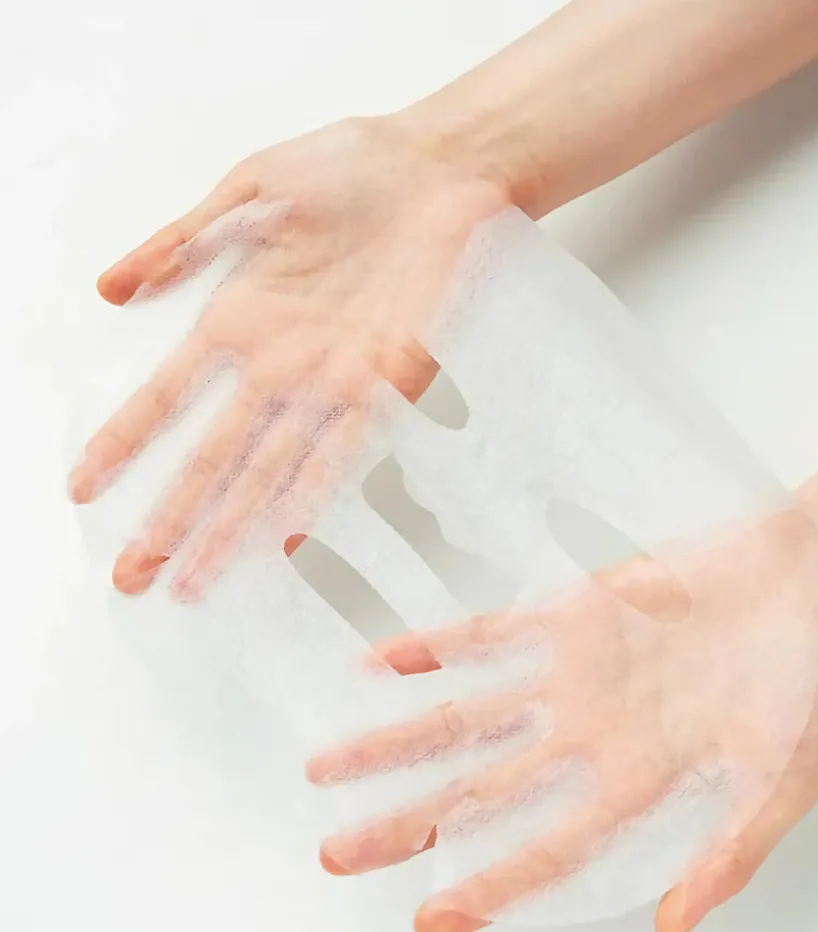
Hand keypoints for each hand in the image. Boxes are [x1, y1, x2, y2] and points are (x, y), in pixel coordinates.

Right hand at [68, 116, 507, 597]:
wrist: (436, 168)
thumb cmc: (349, 167)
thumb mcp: (251, 190)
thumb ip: (183, 239)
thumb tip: (109, 287)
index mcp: (239, 318)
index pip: (166, 398)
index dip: (124, 443)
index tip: (82, 487)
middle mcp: (277, 363)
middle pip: (211, 457)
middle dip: (169, 518)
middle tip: (132, 576)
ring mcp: (328, 378)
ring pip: (267, 469)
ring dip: (228, 527)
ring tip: (190, 579)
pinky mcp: (384, 378)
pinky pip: (344, 448)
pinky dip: (313, 493)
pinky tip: (283, 540)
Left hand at [305, 511, 817, 931]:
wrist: (807, 581)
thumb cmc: (808, 681)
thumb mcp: (784, 782)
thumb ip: (730, 853)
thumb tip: (670, 927)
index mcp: (637, 783)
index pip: (544, 850)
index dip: (487, 888)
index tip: (427, 919)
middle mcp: (588, 735)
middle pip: (478, 789)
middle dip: (406, 823)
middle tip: (336, 854)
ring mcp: (571, 674)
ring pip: (464, 713)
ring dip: (396, 740)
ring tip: (327, 769)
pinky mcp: (570, 613)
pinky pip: (487, 634)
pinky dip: (435, 647)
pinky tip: (382, 661)